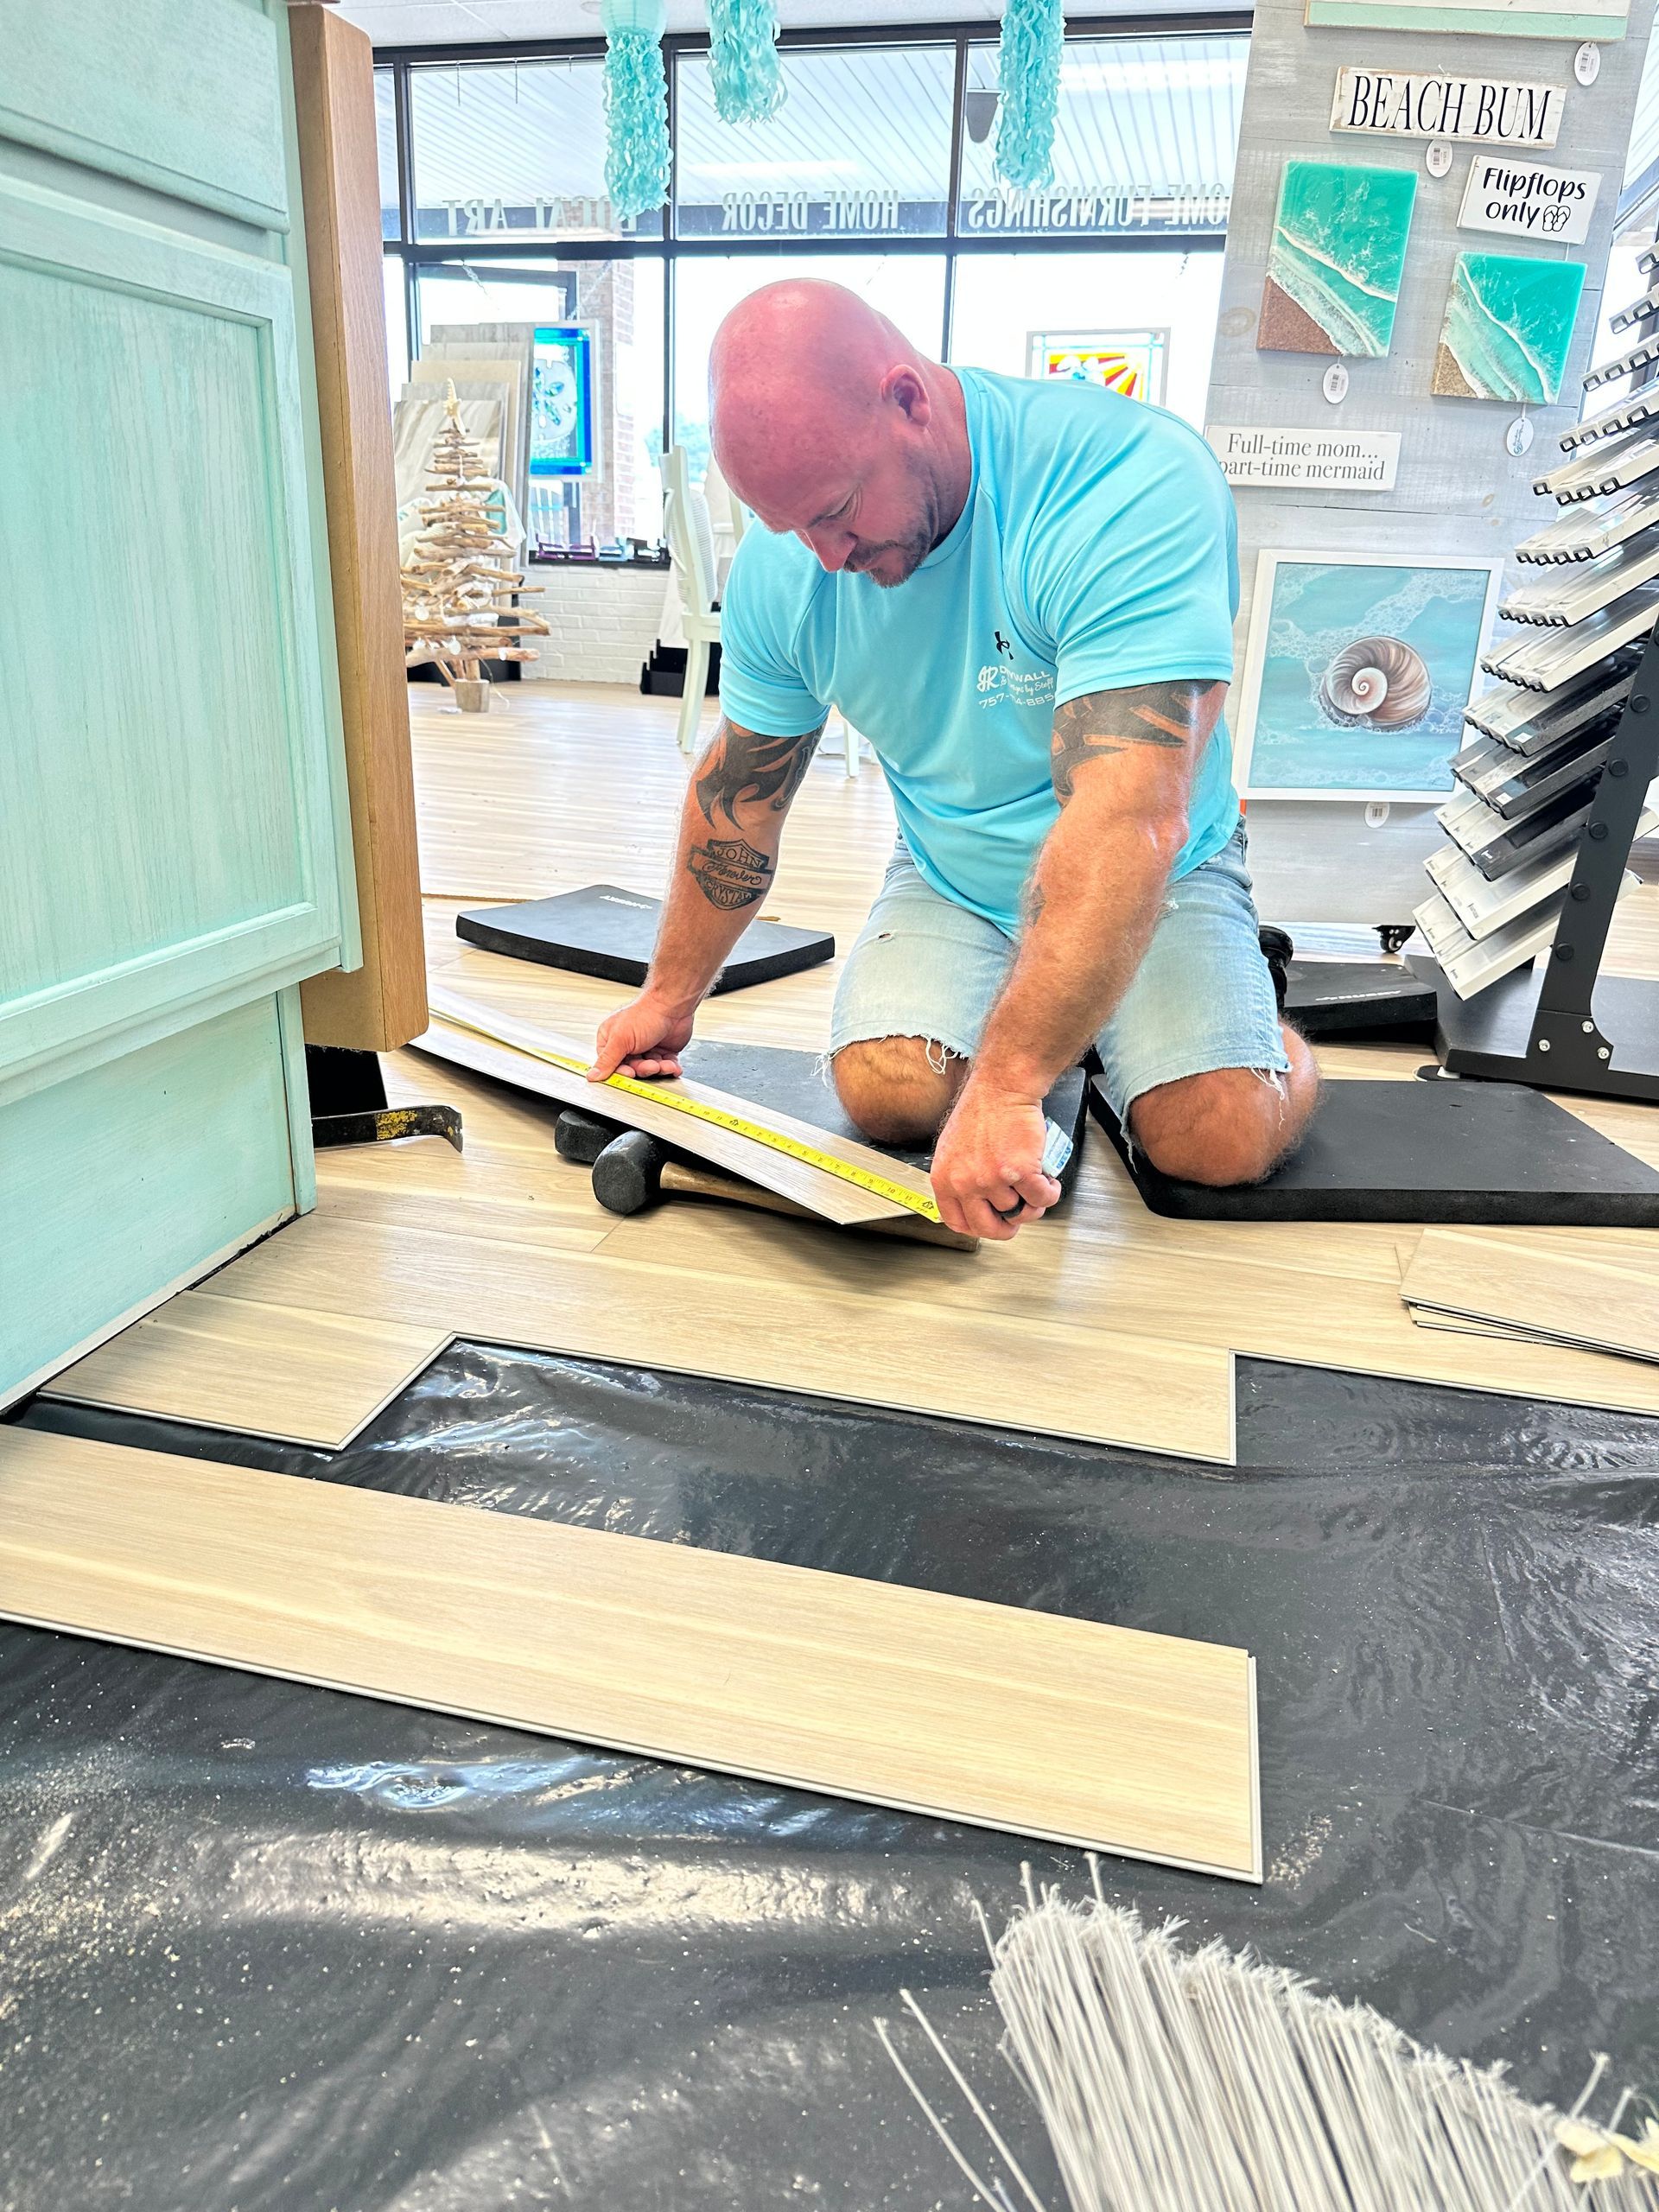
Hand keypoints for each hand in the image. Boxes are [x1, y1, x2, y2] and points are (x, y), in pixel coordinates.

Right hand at [589, 992, 696, 1081]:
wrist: (672, 1005)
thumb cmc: (646, 1014)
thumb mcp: (621, 1039)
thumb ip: (607, 1060)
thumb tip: (592, 1076)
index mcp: (612, 1040)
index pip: (611, 1065)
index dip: (621, 1071)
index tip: (630, 1073)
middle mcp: (628, 1045)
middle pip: (632, 1068)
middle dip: (644, 1069)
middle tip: (651, 1065)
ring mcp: (646, 1049)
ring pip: (650, 1069)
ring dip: (659, 1069)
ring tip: (664, 1063)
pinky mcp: (662, 1051)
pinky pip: (665, 1067)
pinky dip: (670, 1068)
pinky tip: (673, 1066)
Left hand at [929, 1079, 1061, 1240]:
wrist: (1002, 1088)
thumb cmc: (982, 1110)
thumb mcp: (954, 1149)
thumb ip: (959, 1177)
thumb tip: (973, 1201)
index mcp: (944, 1178)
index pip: (956, 1222)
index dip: (977, 1228)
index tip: (990, 1225)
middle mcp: (965, 1182)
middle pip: (988, 1227)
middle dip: (1008, 1228)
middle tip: (1018, 1218)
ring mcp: (992, 1179)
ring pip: (1019, 1211)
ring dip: (1033, 1203)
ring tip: (1035, 1186)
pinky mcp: (1020, 1172)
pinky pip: (1041, 1198)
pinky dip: (1050, 1194)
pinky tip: (1049, 1183)